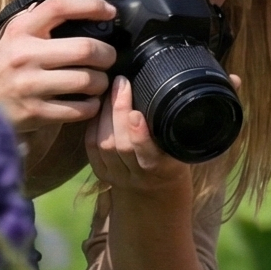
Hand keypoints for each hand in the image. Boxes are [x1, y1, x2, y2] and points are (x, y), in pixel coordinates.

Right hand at [0, 0, 116, 126]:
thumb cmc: (5, 60)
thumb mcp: (18, 27)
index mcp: (20, 28)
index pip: (59, 5)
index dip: (91, 5)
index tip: (110, 11)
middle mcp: (23, 54)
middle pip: (84, 49)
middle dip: (107, 54)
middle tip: (108, 56)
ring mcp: (29, 85)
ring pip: (87, 80)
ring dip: (102, 81)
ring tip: (99, 79)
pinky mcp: (35, 112)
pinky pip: (80, 109)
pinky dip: (92, 105)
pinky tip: (88, 100)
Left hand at [84, 77, 195, 198]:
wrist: (155, 187)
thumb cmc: (171, 158)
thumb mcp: (179, 147)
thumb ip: (172, 128)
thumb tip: (167, 91)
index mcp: (163, 170)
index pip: (148, 155)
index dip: (139, 135)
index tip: (135, 112)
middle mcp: (138, 176)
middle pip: (121, 145)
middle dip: (119, 110)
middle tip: (121, 82)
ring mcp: (117, 176)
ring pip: (104, 144)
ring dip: (104, 113)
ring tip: (109, 89)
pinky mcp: (101, 173)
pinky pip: (91, 147)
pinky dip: (93, 123)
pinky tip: (98, 106)